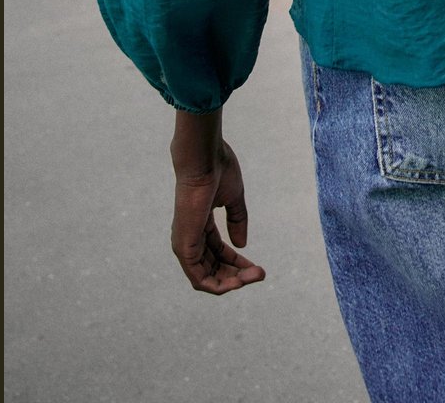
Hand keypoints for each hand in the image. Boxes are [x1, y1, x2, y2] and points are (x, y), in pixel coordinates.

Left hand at [170, 116, 265, 295]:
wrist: (204, 158)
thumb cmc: (217, 169)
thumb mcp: (233, 197)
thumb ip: (237, 220)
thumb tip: (242, 245)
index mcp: (200, 224)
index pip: (218, 251)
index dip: (238, 261)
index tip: (258, 266)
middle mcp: (190, 237)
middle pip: (213, 267)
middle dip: (237, 274)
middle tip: (260, 274)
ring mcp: (185, 243)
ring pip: (206, 277)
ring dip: (231, 282)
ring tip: (254, 277)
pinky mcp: (184, 247)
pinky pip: (198, 278)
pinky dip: (218, 285)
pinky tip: (238, 282)